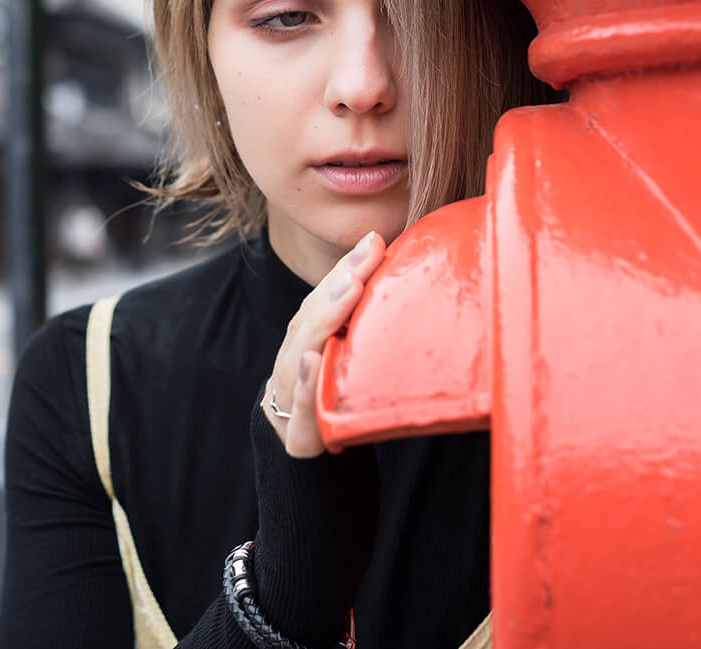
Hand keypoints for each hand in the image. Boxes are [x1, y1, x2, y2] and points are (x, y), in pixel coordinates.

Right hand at [261, 230, 385, 456]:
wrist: (303, 460)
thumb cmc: (332, 405)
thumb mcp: (348, 367)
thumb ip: (365, 333)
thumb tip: (410, 286)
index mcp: (306, 342)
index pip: (323, 300)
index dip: (345, 268)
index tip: (374, 240)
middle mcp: (294, 362)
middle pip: (312, 318)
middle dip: (339, 284)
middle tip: (367, 254)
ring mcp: (289, 397)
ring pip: (301, 352)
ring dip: (324, 319)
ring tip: (350, 288)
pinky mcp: (297, 436)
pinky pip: (300, 408)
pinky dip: (305, 384)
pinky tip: (312, 361)